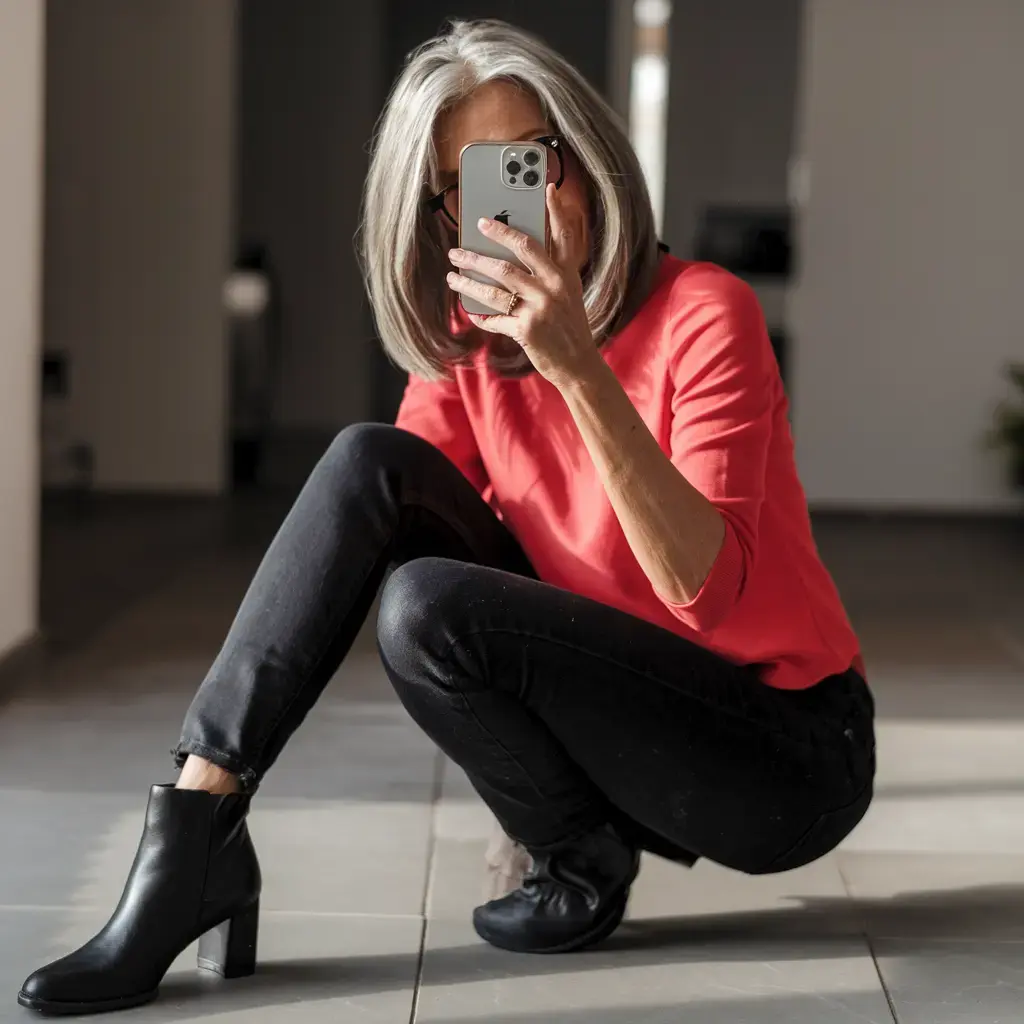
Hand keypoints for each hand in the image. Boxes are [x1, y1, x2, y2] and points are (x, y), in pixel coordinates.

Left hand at [445, 184, 597, 388]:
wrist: (579, 365)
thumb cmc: (569, 327)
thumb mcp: (569, 294)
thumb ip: (550, 272)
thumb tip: (515, 255)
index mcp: (566, 275)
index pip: (563, 236)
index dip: (556, 211)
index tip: (548, 188)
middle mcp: (554, 286)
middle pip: (518, 252)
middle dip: (492, 237)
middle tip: (469, 232)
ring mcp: (540, 308)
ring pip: (496, 286)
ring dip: (469, 280)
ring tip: (452, 274)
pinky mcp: (526, 330)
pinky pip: (495, 318)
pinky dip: (480, 316)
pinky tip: (470, 311)